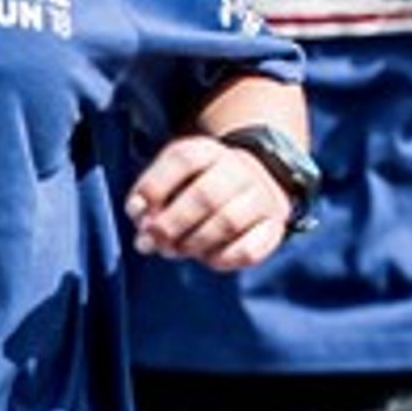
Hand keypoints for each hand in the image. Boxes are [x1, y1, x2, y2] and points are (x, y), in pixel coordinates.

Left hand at [125, 135, 293, 271]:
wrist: (254, 186)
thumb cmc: (197, 189)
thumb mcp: (171, 184)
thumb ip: (148, 203)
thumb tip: (143, 231)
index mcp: (210, 151)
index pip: (183, 159)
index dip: (153, 187)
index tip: (137, 211)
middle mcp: (240, 168)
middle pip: (206, 194)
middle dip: (170, 225)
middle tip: (152, 242)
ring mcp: (261, 197)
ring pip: (229, 221)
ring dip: (194, 243)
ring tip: (178, 250)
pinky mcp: (274, 227)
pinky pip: (250, 249)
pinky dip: (223, 259)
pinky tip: (209, 257)